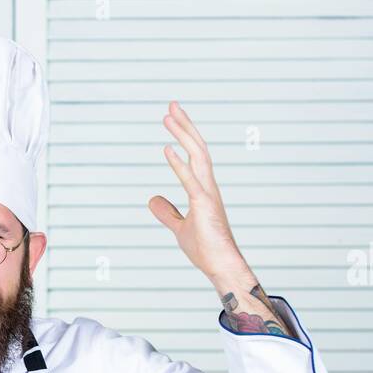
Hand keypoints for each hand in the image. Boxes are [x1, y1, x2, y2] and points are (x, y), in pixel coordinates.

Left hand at [148, 101, 291, 337]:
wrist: (221, 267)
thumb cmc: (205, 249)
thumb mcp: (178, 227)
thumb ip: (166, 212)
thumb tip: (151, 198)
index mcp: (204, 189)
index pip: (195, 155)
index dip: (184, 135)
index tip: (173, 117)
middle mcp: (209, 186)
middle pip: (197, 148)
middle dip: (185, 126)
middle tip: (171, 106)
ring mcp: (208, 195)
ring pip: (198, 156)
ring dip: (183, 135)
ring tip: (168, 117)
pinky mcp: (204, 207)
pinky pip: (191, 181)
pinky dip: (179, 164)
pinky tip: (167, 149)